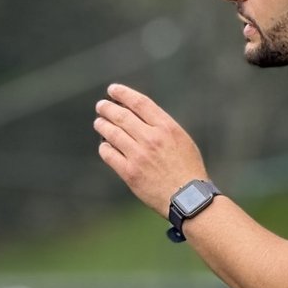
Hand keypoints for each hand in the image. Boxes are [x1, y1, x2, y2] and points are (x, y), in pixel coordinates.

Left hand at [94, 83, 207, 216]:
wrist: (188, 198)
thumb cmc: (188, 169)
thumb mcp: (182, 140)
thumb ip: (162, 127)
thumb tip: (140, 117)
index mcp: (166, 127)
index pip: (139, 103)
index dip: (123, 94)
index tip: (113, 90)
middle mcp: (151, 138)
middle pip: (122, 116)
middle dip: (107, 108)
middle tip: (101, 106)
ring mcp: (139, 155)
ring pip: (112, 133)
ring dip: (102, 125)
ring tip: (99, 122)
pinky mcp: (130, 172)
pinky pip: (109, 155)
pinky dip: (105, 147)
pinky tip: (105, 146)